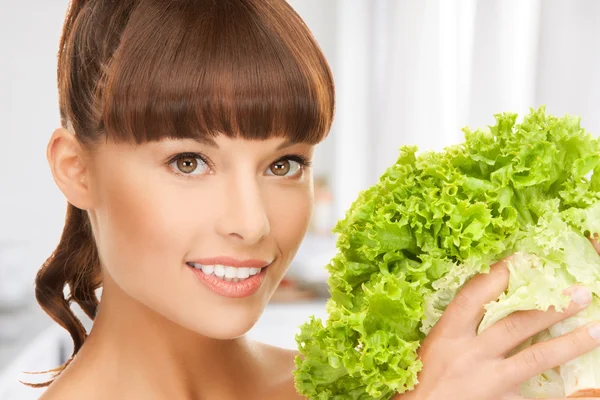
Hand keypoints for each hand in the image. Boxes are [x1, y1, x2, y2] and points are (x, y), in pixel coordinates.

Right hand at [395, 248, 599, 399]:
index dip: (500, 275)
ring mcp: (489, 381)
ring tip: (596, 328)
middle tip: (579, 292)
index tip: (525, 259)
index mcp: (448, 334)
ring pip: (535, 357)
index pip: (475, 296)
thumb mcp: (434, 344)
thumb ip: (459, 325)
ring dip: (569, 342)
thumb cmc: (423, 377)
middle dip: (549, 306)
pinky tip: (589, 391)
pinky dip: (567, 396)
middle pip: (515, 323)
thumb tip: (491, 298)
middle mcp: (470, 354)